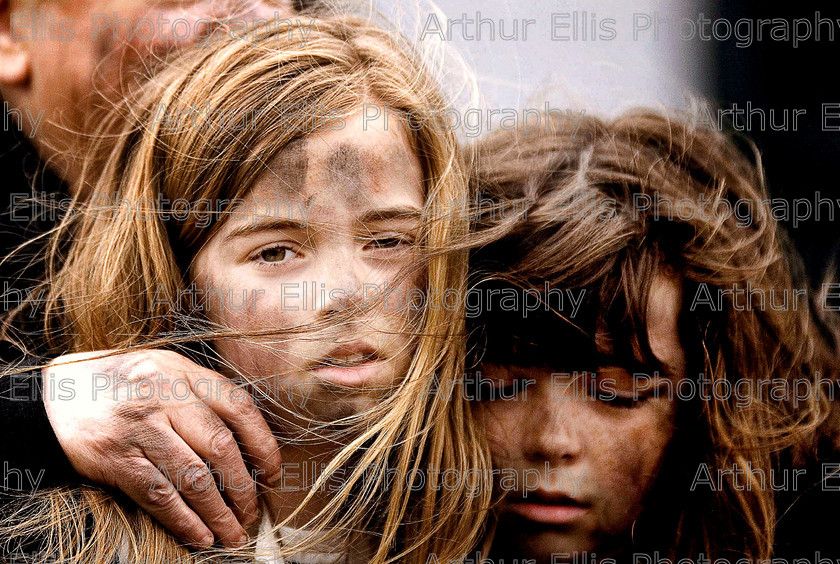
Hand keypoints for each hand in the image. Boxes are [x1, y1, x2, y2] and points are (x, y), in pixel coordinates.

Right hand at [42, 349, 281, 548]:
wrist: (51, 395)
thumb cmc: (119, 383)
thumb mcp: (163, 369)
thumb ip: (199, 392)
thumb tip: (244, 437)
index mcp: (183, 372)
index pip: (238, 407)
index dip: (263, 443)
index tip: (273, 471)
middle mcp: (166, 396)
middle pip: (220, 447)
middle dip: (243, 487)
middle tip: (252, 511)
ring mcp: (140, 427)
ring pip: (193, 477)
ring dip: (218, 512)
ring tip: (233, 533)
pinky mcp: (116, 457)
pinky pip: (159, 495)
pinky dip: (184, 520)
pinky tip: (200, 535)